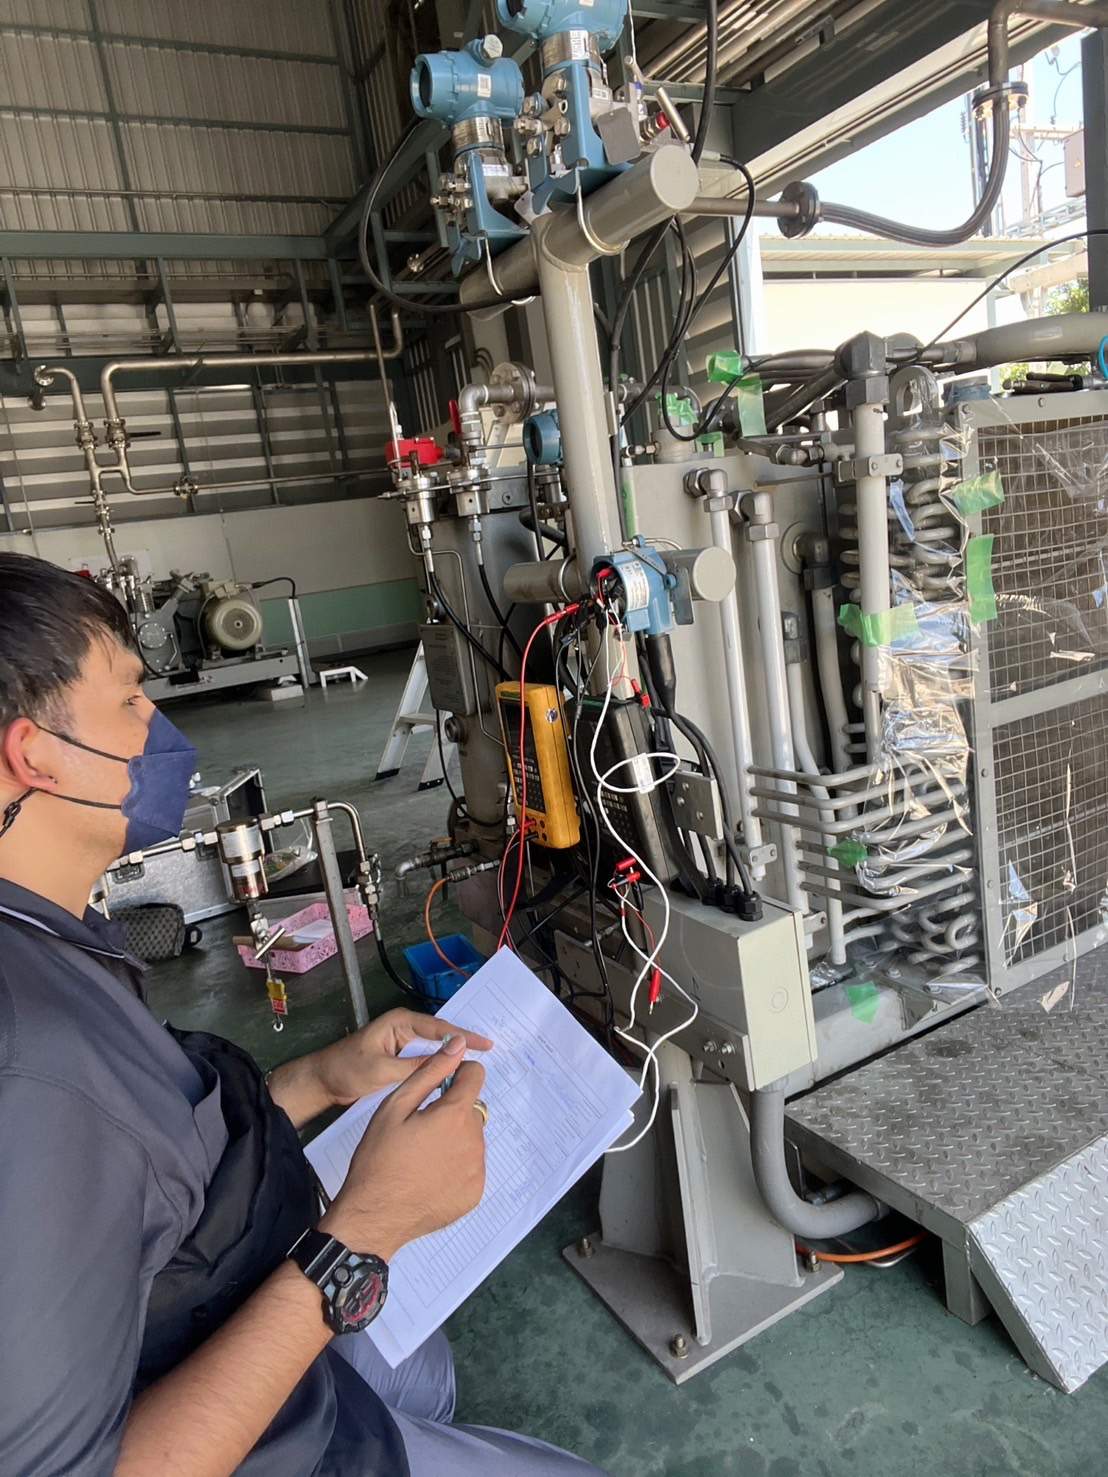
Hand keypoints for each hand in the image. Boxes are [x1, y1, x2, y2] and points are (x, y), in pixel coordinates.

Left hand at [311, 1009, 492, 1106]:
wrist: (323, 1082)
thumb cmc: (347, 1070)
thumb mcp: (383, 1069)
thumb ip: (418, 1064)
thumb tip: (451, 1057)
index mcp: (400, 1022)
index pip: (439, 1027)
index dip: (464, 1036)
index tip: (486, 1044)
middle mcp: (404, 1028)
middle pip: (441, 1034)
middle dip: (464, 1042)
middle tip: (491, 1050)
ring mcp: (403, 1043)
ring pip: (435, 1047)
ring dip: (454, 1055)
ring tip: (479, 1062)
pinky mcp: (401, 1058)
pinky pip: (426, 1059)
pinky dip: (441, 1065)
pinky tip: (454, 1074)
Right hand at [319, 1038, 486, 1259]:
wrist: (373, 1216)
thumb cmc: (378, 1158)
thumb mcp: (395, 1107)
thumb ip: (430, 1073)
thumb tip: (457, 1045)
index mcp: (455, 1116)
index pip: (476, 1076)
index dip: (456, 1076)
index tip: (437, 1090)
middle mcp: (474, 1141)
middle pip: (472, 1109)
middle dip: (452, 1111)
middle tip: (419, 1129)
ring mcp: (477, 1170)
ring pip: (472, 1137)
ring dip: (454, 1138)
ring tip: (422, 1155)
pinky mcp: (475, 1193)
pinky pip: (471, 1166)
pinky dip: (456, 1165)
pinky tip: (430, 1175)